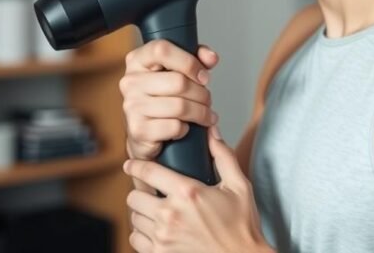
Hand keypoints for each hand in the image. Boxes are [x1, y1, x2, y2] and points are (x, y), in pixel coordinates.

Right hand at [121, 39, 219, 160]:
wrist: (146, 133)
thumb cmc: (164, 97)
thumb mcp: (180, 71)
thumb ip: (197, 58)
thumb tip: (211, 58)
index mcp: (138, 60)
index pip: (162, 50)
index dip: (189, 62)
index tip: (203, 76)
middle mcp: (130, 81)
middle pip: (178, 82)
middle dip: (202, 94)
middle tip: (207, 101)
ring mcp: (131, 106)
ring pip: (180, 106)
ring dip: (200, 113)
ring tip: (205, 115)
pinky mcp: (138, 130)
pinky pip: (174, 127)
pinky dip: (186, 129)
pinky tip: (185, 128)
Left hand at [124, 125, 273, 252]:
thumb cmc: (243, 225)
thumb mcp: (239, 186)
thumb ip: (223, 156)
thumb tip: (212, 133)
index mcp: (188, 193)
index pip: (149, 173)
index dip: (136, 165)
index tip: (130, 164)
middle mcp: (171, 215)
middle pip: (134, 197)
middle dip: (141, 192)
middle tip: (151, 192)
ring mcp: (163, 237)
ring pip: (134, 218)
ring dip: (142, 213)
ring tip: (155, 211)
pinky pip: (136, 239)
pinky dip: (142, 234)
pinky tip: (156, 230)